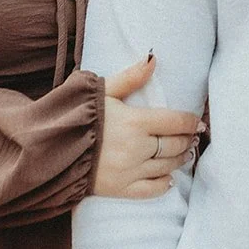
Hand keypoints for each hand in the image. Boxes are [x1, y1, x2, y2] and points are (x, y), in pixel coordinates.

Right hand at [92, 54, 202, 198]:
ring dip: (179, 159)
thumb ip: (130, 77)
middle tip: (192, 137)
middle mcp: (136, 148)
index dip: (191, 122)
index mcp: (135, 122)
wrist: (50, 148)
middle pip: (174, 145)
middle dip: (186, 140)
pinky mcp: (120, 189)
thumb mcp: (102, 91)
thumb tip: (153, 59)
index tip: (198, 123)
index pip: (175, 122)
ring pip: (166, 167)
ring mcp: (129, 171)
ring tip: (184, 153)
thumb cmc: (78, 115)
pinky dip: (163, 184)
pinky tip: (168, 178)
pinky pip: (150, 190)